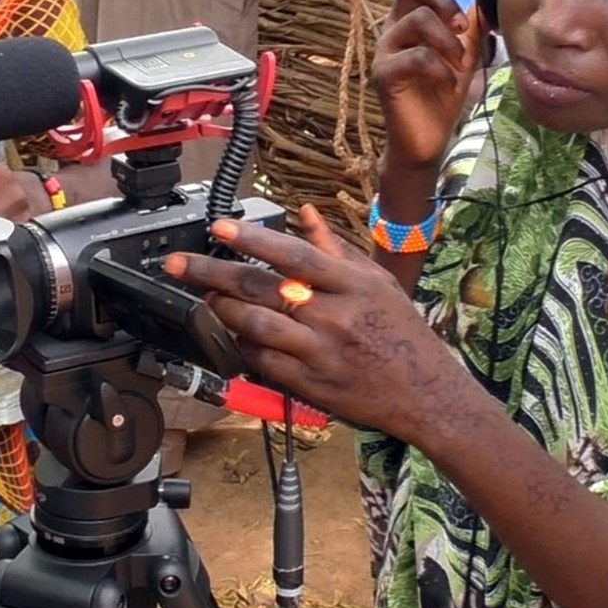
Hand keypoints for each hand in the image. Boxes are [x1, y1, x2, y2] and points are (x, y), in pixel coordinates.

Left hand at [165, 204, 478, 446]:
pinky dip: (243, 348)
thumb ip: (336, 248)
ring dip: (222, 311)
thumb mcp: (377, 283)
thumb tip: (306, 213)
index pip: (294, 256)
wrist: (427, 394)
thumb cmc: (402, 333)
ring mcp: (322, 353)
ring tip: (200, 298)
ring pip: (259, 326)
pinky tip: (227, 337)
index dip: (253, 240)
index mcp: (353, 285)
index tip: (218, 227)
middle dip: (214, 274)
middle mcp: (336, 316)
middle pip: (265, 289)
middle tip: (179, 265)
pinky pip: (266, 363)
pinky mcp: (312, 385)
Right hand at [375, 0, 486, 171]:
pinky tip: (448, 83)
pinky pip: (415, 57)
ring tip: (458, 64)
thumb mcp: (464, 53)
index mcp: (411, 18)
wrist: (426, 140)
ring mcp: (385, 50)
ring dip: (447, 40)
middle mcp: (393, 28)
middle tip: (463, 26)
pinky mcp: (383, 75)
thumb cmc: (442, 96)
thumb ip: (470, 25)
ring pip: (416, 20)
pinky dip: (439, 68)